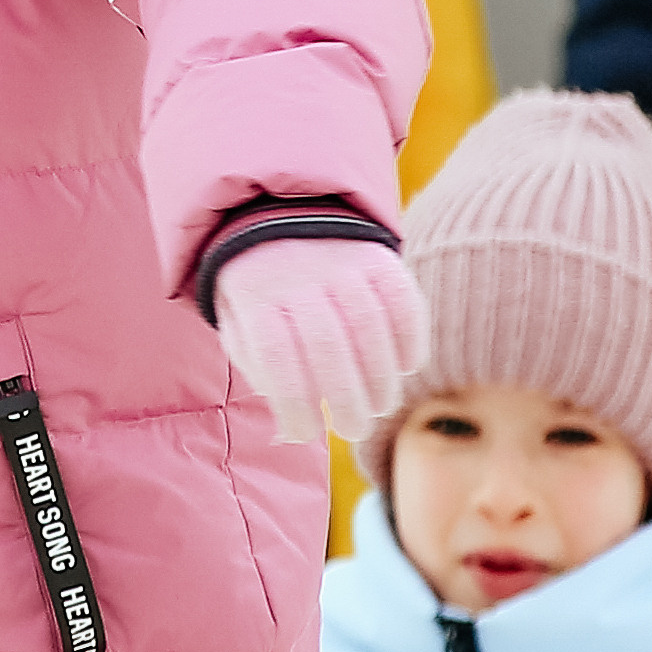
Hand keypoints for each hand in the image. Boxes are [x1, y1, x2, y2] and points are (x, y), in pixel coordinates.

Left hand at [212, 240, 428, 445]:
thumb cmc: (262, 297)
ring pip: (368, 324)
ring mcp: (339, 259)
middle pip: (327, 344)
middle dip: (347, 398)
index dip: (294, 402)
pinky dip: (410, 338)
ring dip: (381, 377)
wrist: (281, 220)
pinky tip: (408, 366)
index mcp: (255, 295)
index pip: (276, 356)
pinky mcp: (376, 254)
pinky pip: (401, 298)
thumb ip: (262, 373)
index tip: (307, 432)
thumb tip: (294, 428)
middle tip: (356, 429)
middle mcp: (296, 273)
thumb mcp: (241, 326)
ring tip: (382, 407)